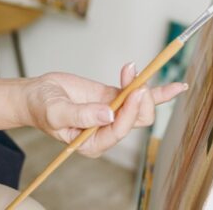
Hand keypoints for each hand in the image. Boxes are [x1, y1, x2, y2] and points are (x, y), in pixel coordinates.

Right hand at [23, 64, 187, 157]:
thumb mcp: (56, 111)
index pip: (120, 129)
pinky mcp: (113, 98)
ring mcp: (113, 114)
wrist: (36, 95)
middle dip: (141, 99)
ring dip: (144, 88)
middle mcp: (107, 131)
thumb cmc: (41, 106)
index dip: (130, 110)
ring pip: (142, 107)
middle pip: (138, 120)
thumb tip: (108, 114)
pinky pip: (137, 95)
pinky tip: (176, 87)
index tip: (135, 90)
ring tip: (133, 69)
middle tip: (135, 79)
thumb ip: (81, 115)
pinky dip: (154, 89)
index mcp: (93, 142)